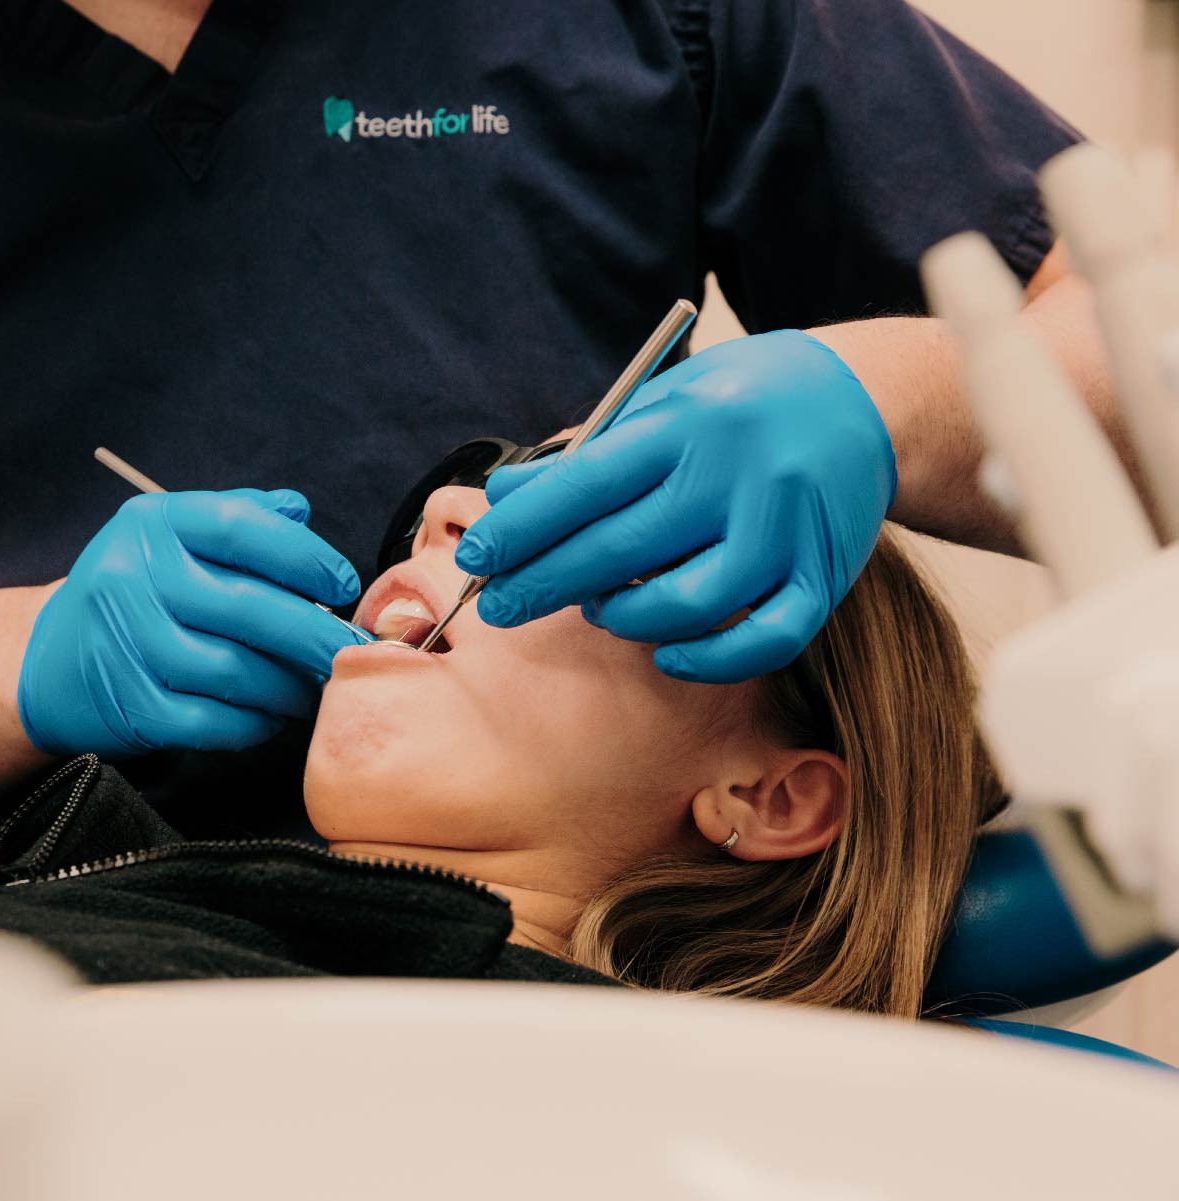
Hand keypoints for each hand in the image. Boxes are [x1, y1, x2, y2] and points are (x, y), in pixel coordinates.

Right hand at [17, 489, 365, 756]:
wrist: (45, 660)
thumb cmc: (131, 594)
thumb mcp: (169, 537)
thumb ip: (236, 517)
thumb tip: (299, 509)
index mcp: (151, 523)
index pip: (243, 528)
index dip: (305, 557)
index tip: (343, 585)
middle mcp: (132, 576)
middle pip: (248, 607)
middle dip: (314, 635)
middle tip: (351, 652)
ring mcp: (127, 644)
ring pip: (236, 671)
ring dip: (290, 686)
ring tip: (315, 687)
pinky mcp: (128, 705)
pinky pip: (213, 720)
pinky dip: (254, 722)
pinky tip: (271, 715)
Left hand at [456, 330, 896, 682]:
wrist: (864, 398)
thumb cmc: (739, 404)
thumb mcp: (661, 404)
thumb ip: (588, 455)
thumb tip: (505, 495)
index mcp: (690, 422)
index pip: (588, 485)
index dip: (524, 528)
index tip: (478, 558)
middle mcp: (740, 473)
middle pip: (625, 548)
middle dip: (548, 583)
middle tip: (500, 606)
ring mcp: (787, 528)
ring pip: (692, 602)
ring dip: (627, 618)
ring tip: (599, 609)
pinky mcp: (826, 574)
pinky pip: (767, 638)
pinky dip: (710, 659)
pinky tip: (666, 651)